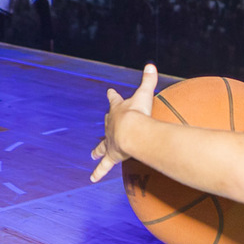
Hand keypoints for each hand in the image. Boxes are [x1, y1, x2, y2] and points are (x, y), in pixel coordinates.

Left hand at [90, 63, 158, 182]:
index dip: (112, 96)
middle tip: (105, 121)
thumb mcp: (143, 94)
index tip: (109, 91)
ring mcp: (110, 141)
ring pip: (102, 146)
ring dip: (98, 149)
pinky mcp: (112, 155)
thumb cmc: (137, 113)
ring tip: (92, 154)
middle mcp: (110, 125)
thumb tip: (151, 64)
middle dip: (107, 122)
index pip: (114, 100)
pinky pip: (104, 166)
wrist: (131, 131)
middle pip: (107, 122)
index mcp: (117, 109)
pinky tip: (92, 179)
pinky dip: (99, 172)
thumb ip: (148, 80)